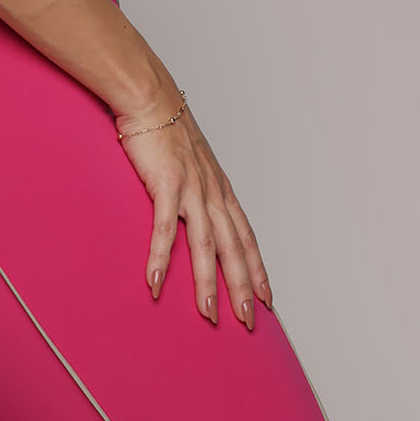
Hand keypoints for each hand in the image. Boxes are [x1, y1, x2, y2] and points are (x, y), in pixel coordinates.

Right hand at [114, 92, 272, 329]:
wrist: (152, 99)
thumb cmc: (168, 131)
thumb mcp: (193, 165)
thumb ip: (196, 190)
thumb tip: (195, 212)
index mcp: (220, 191)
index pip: (246, 238)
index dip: (258, 269)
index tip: (267, 299)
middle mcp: (213, 194)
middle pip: (233, 250)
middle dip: (243, 288)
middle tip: (248, 321)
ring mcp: (192, 191)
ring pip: (206, 246)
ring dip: (208, 284)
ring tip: (210, 315)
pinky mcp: (166, 186)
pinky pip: (164, 230)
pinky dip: (161, 258)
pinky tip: (156, 283)